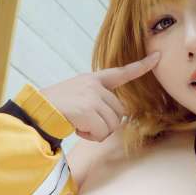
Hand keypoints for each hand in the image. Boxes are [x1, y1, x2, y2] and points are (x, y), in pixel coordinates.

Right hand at [40, 52, 160, 142]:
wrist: (38, 111)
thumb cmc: (56, 107)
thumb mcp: (78, 95)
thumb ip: (97, 100)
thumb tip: (114, 119)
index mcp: (93, 79)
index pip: (121, 72)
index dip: (141, 66)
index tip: (157, 57)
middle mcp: (95, 85)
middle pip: (119, 111)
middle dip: (106, 123)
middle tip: (86, 122)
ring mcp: (92, 97)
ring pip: (113, 124)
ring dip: (99, 132)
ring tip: (81, 125)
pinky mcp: (88, 110)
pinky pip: (103, 132)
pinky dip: (92, 137)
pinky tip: (78, 129)